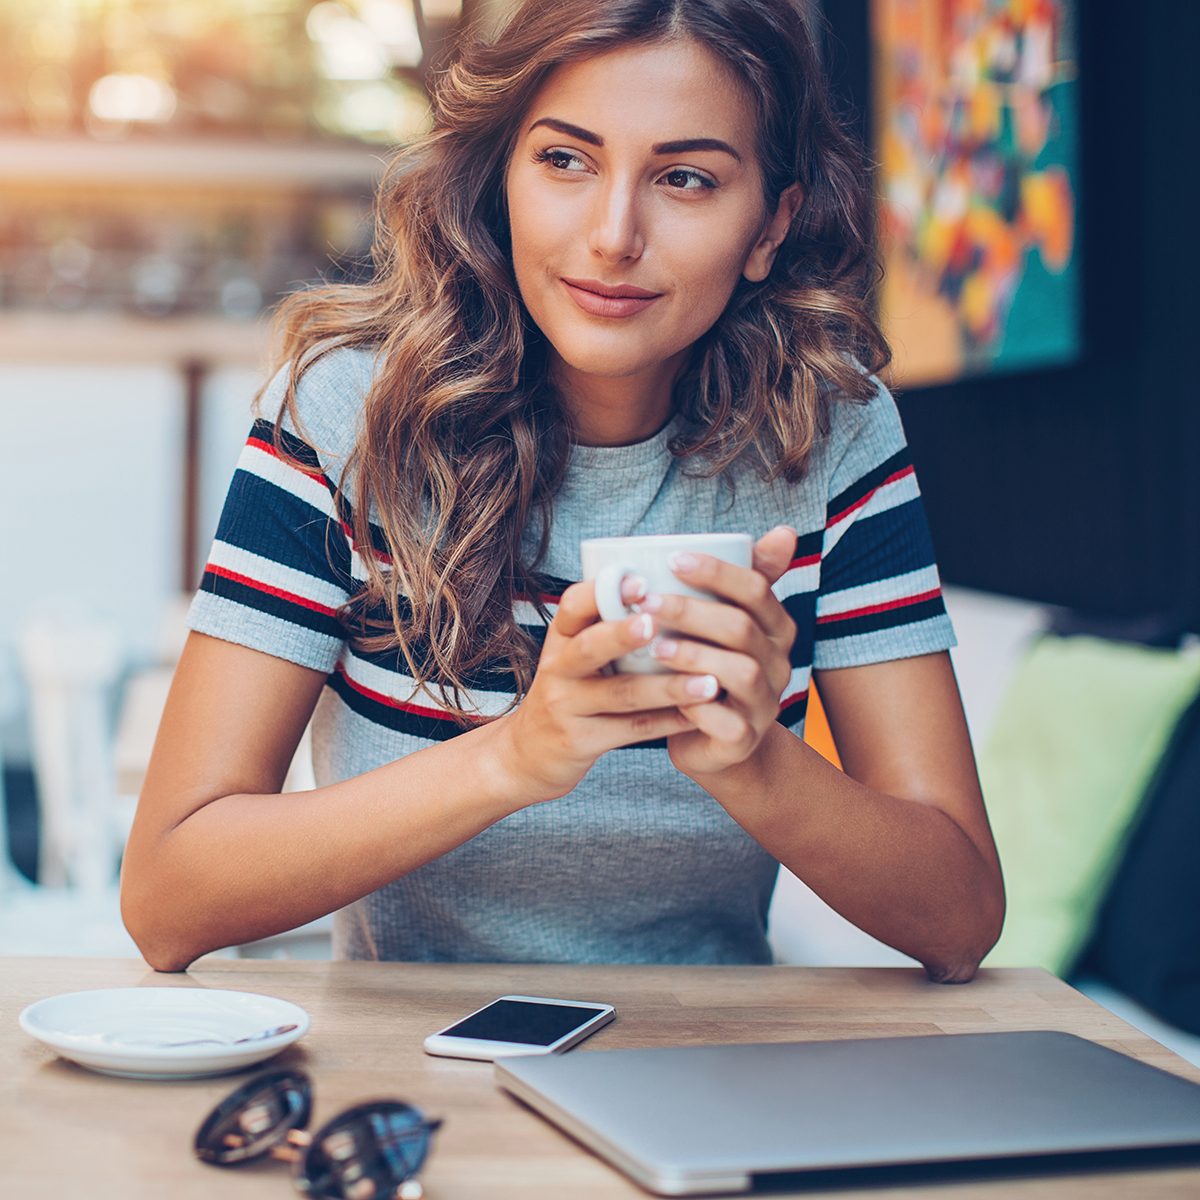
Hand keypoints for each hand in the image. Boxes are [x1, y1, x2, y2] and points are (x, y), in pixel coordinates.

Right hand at [492, 578, 722, 803]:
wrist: (529, 755)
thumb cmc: (570, 692)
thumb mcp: (573, 656)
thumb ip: (607, 626)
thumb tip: (669, 586)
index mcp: (560, 638)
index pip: (573, 605)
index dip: (603, 590)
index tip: (641, 580)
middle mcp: (557, 668)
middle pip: (590, 647)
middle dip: (624, 634)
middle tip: (658, 623)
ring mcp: (566, 706)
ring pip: (621, 693)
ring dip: (668, 687)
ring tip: (710, 683)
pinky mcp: (580, 742)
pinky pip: (631, 730)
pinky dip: (669, 723)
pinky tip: (699, 716)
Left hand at [647, 526, 796, 777]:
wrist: (713, 741)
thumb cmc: (709, 667)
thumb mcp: (723, 622)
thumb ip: (737, 579)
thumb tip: (785, 530)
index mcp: (777, 627)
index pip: (756, 588)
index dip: (715, 571)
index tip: (670, 559)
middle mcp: (780, 662)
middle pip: (741, 627)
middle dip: (691, 611)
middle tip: (645, 602)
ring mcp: (766, 703)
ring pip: (739, 672)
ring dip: (692, 655)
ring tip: (653, 646)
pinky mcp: (745, 740)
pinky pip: (726, 722)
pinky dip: (695, 707)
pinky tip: (666, 694)